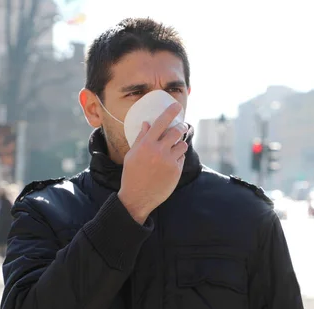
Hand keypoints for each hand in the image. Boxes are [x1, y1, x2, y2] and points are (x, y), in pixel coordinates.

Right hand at [118, 103, 188, 223]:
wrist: (137, 198)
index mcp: (146, 145)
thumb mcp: (131, 155)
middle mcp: (158, 151)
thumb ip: (140, 138)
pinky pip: (181, 158)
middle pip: (176, 131)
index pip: (161, 122)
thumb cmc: (132, 175)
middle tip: (182, 127)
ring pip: (182, 145)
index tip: (177, 106)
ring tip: (175, 148)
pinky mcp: (176, 171)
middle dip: (181, 127)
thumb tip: (147, 124)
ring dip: (180, 144)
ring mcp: (169, 161)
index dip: (170, 112)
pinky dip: (178, 157)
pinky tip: (170, 163)